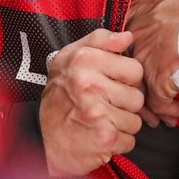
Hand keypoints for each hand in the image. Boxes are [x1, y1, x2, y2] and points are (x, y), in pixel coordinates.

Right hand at [39, 29, 144, 175]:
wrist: (41, 136)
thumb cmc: (60, 95)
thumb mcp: (70, 57)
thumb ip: (100, 40)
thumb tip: (128, 36)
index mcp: (84, 60)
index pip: (135, 69)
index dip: (124, 79)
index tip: (109, 84)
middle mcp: (90, 85)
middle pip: (137, 97)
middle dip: (123, 104)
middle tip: (103, 105)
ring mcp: (99, 113)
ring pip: (135, 120)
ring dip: (121, 124)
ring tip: (100, 120)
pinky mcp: (105, 138)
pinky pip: (130, 140)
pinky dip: (117, 142)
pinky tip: (99, 135)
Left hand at [127, 0, 178, 124]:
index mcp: (141, 12)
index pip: (122, 34)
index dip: (129, 48)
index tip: (142, 56)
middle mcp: (139, 36)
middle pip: (126, 63)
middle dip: (135, 77)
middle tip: (148, 87)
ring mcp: (149, 58)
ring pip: (138, 86)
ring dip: (149, 99)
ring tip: (160, 108)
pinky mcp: (164, 78)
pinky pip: (157, 101)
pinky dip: (166, 111)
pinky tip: (175, 113)